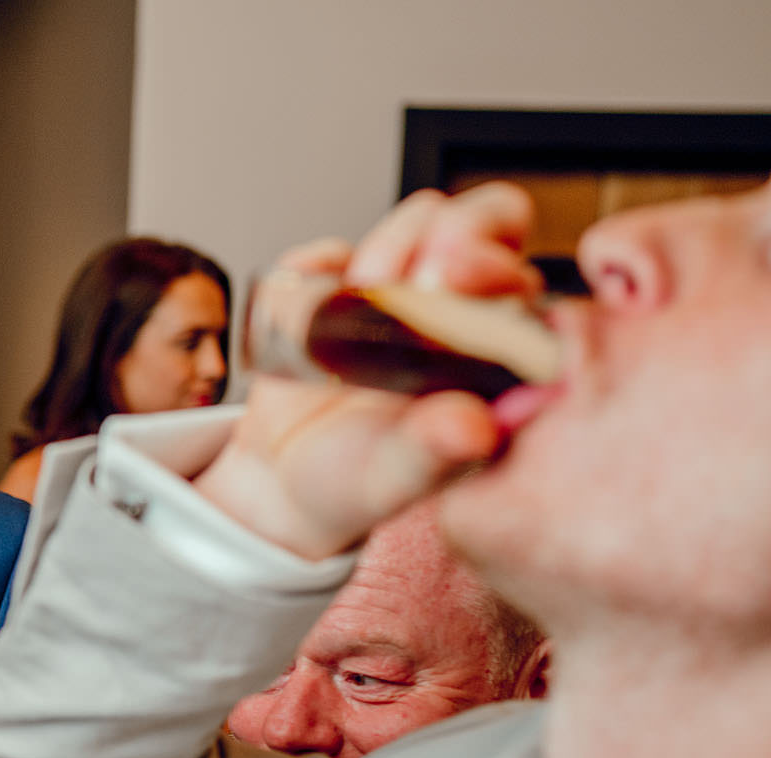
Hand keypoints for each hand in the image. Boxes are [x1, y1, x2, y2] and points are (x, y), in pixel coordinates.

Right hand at [196, 182, 539, 557]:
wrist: (288, 480)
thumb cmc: (360, 480)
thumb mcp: (394, 481)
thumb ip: (435, 453)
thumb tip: (476, 427)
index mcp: (499, 348)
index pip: (527, 282)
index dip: (500, 274)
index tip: (455, 291)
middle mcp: (463, 303)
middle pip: (494, 220)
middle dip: (462, 233)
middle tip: (423, 274)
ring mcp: (401, 283)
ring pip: (424, 217)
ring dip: (393, 245)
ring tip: (363, 295)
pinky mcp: (336, 278)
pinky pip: (326, 252)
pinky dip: (312, 273)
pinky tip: (305, 320)